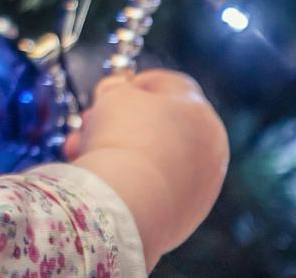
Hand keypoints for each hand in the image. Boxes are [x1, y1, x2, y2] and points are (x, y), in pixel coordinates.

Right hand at [66, 69, 228, 268]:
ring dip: (122, 150)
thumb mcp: (113, 94)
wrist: (128, 200)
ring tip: (85, 153)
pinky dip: (134, 179)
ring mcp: (203, 184)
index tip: (110, 91)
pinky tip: (105, 179)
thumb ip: (119, 88)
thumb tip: (121, 91)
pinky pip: (158, 185)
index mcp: (199, 112)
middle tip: (92, 122)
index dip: (135, 83)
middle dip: (124, 120)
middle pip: (163, 123)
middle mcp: (211, 147)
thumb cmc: (120, 138)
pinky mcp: (188, 213)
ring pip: (157, 156)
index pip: (171, 86)